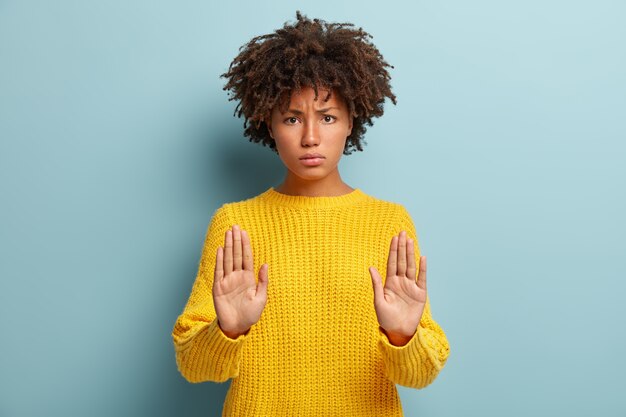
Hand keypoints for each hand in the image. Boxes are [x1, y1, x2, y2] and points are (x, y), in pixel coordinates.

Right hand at [213, 224, 268, 338]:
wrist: (237, 327)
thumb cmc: (251, 314)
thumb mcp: (261, 298)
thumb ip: (263, 281)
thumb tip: (265, 264)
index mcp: (248, 278)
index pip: (246, 257)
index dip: (245, 245)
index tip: (244, 232)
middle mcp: (237, 277)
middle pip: (236, 255)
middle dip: (236, 240)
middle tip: (235, 226)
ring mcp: (227, 281)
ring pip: (227, 259)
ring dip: (228, 246)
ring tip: (228, 233)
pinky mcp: (218, 288)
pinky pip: (219, 271)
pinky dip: (219, 260)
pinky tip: (220, 249)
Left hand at [369, 230, 426, 344]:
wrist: (398, 332)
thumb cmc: (386, 319)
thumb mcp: (378, 301)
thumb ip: (377, 284)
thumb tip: (371, 267)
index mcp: (390, 283)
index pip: (392, 263)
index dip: (393, 250)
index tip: (394, 238)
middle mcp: (401, 282)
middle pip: (402, 261)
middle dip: (402, 247)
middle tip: (402, 232)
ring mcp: (411, 287)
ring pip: (411, 266)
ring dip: (410, 253)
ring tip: (410, 240)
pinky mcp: (420, 294)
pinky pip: (422, 278)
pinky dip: (422, 268)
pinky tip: (422, 257)